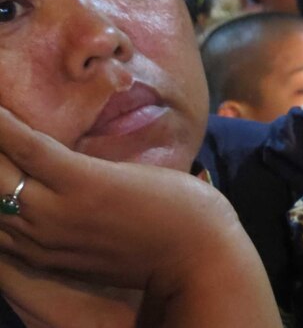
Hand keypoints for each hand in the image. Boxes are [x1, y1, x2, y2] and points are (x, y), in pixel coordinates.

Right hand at [0, 107, 279, 325]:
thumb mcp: (93, 236)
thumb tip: (59, 179)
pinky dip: (4, 124)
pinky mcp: (82, 184)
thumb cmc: (157, 241)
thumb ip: (65, 214)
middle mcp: (31, 235)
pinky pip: (28, 147)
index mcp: (33, 248)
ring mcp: (54, 211)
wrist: (200, 260)